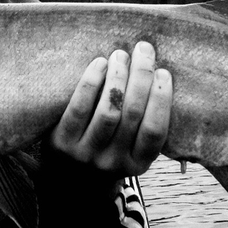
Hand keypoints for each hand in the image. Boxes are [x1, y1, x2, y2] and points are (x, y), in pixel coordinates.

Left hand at [49, 41, 172, 177]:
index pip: (155, 131)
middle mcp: (113, 162)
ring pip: (108, 111)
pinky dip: (91, 83)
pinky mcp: (62, 143)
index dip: (161, 99)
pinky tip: (99, 63)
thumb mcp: (129, 149)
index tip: (164, 71)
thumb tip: (156, 73)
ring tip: (121, 55)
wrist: (66, 178)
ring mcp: (86, 154)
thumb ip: (143, 123)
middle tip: (144, 50)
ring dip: (118, 77)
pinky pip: (79, 108)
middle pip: (132, 114)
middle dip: (141, 77)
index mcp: (138, 164)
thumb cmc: (106, 150)